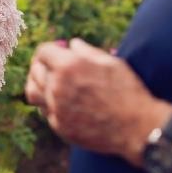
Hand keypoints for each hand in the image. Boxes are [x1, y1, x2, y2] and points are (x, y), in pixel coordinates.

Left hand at [25, 38, 171, 164]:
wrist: (138, 127)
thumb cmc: (128, 91)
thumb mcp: (110, 62)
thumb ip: (86, 51)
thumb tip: (71, 45)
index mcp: (68, 66)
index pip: (43, 52)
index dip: (51, 48)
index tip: (59, 50)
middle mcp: (57, 87)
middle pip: (34, 71)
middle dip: (42, 64)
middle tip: (51, 64)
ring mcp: (56, 109)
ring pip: (33, 93)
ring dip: (38, 83)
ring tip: (49, 82)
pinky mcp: (60, 127)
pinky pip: (45, 111)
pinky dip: (49, 103)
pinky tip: (62, 101)